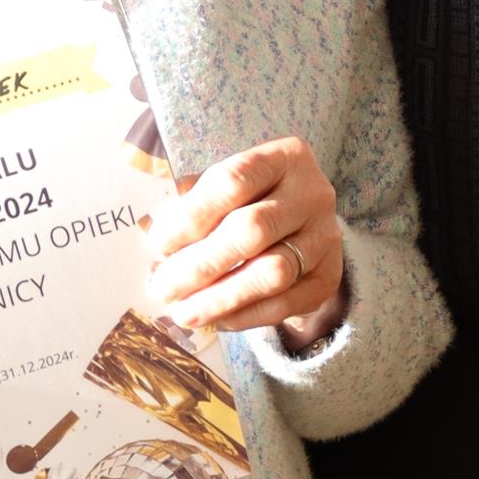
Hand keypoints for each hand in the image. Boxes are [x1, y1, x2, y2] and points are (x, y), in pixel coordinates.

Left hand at [144, 137, 347, 345]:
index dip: (191, 215)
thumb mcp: (224, 185)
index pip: (234, 181)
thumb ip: (192, 202)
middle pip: (253, 230)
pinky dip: (246, 316)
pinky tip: (216, 320)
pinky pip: (286, 304)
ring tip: (183, 312)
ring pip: (273, 273)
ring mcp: (326, 236)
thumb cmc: (249, 200)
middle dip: (200, 264)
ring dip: (221, 297)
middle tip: (162, 287)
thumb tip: (150, 233)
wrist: (302, 223)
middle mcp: (312, 194)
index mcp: (283, 157)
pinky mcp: (328, 276)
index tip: (157, 244)